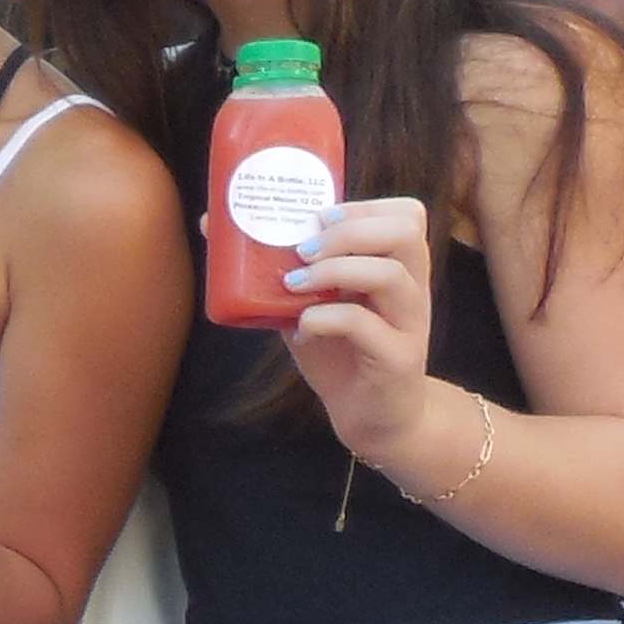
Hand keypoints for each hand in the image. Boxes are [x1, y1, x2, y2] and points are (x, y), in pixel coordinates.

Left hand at [279, 195, 440, 463]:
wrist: (371, 416)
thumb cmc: (340, 352)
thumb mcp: (307, 303)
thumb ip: (278, 270)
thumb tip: (211, 224)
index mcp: (398, 267)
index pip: (406, 214)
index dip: (363, 206)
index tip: (318, 218)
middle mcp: (412, 289)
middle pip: (404, 232)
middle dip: (348, 231)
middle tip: (303, 250)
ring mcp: (409, 323)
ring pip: (389, 275)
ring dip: (333, 271)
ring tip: (294, 285)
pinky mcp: (397, 359)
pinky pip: (364, 325)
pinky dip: (324, 318)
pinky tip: (302, 328)